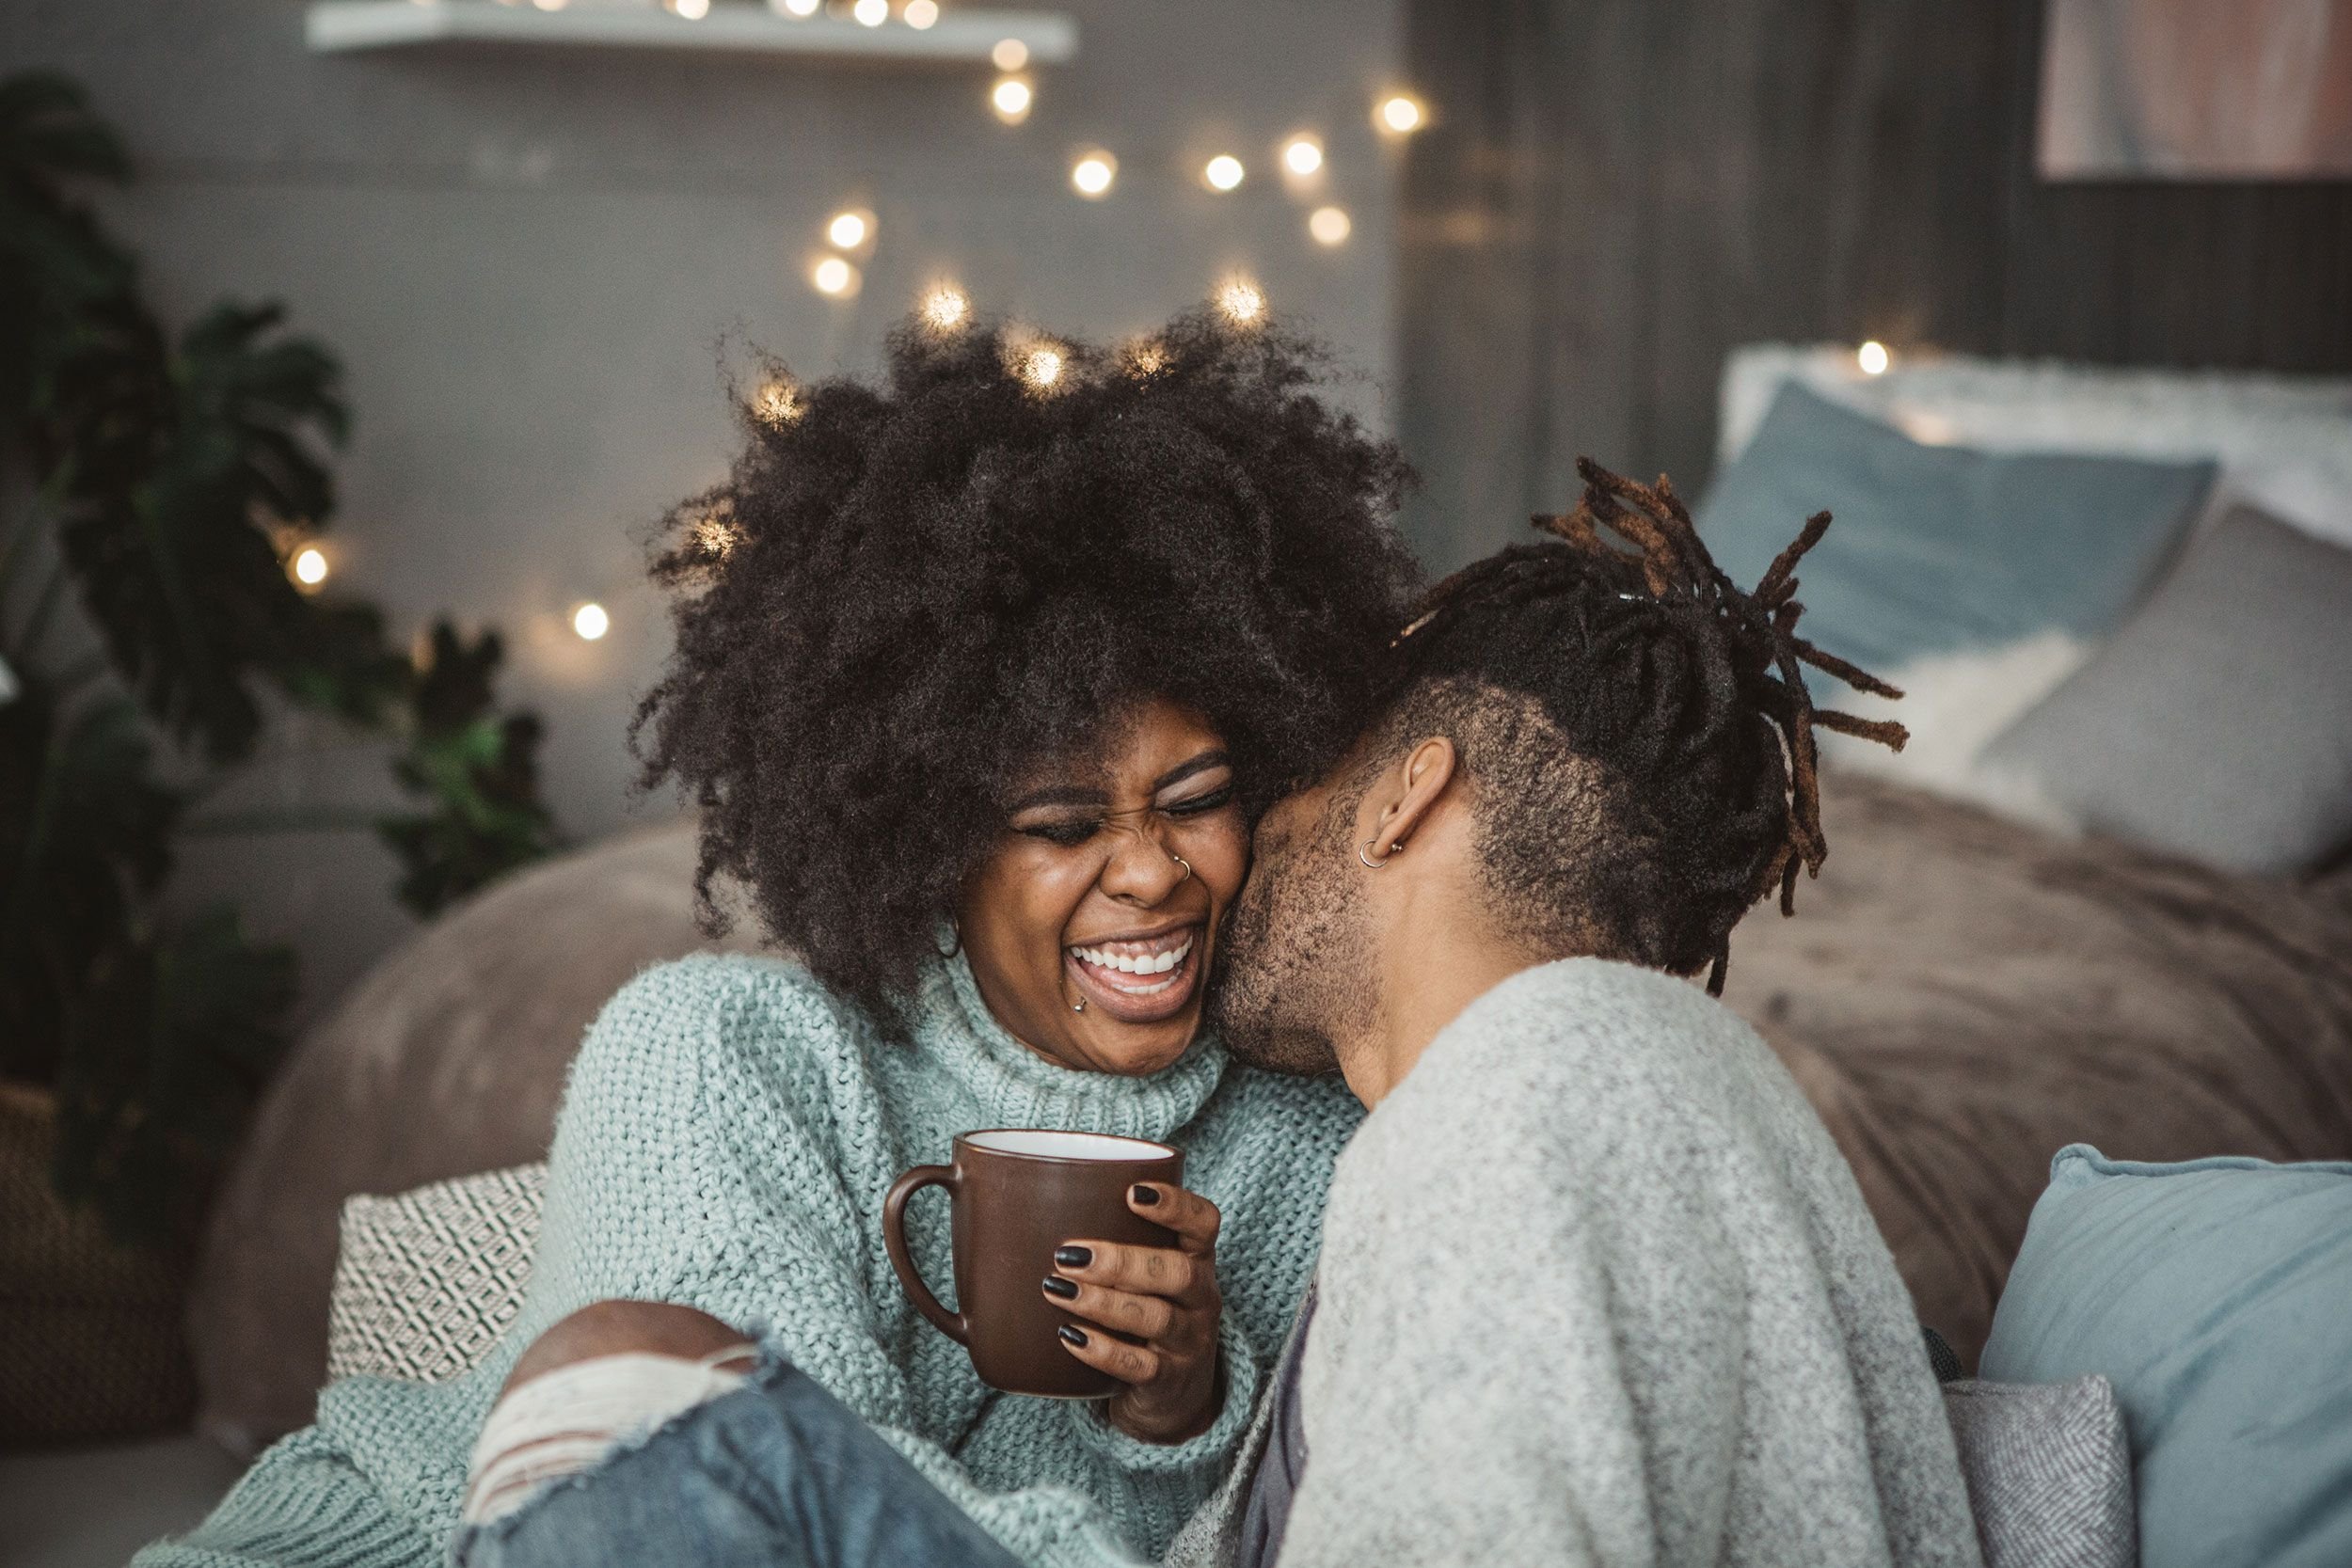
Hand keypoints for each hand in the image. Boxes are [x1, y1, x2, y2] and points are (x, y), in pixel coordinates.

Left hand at [1044, 1182, 1223, 1443]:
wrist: (1173, 1393)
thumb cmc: (1138, 1309)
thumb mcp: (1140, 1274)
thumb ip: (1096, 1236)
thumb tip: (981, 1186)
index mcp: (1194, 1258)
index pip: (1203, 1222)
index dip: (1174, 1204)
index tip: (1131, 1191)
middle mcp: (1200, 1297)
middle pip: (1177, 1271)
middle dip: (1121, 1261)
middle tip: (1067, 1255)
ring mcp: (1187, 1342)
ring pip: (1156, 1318)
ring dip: (1103, 1303)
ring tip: (1057, 1290)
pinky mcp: (1166, 1382)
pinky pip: (1139, 1366)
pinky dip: (1102, 1350)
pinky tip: (1069, 1336)